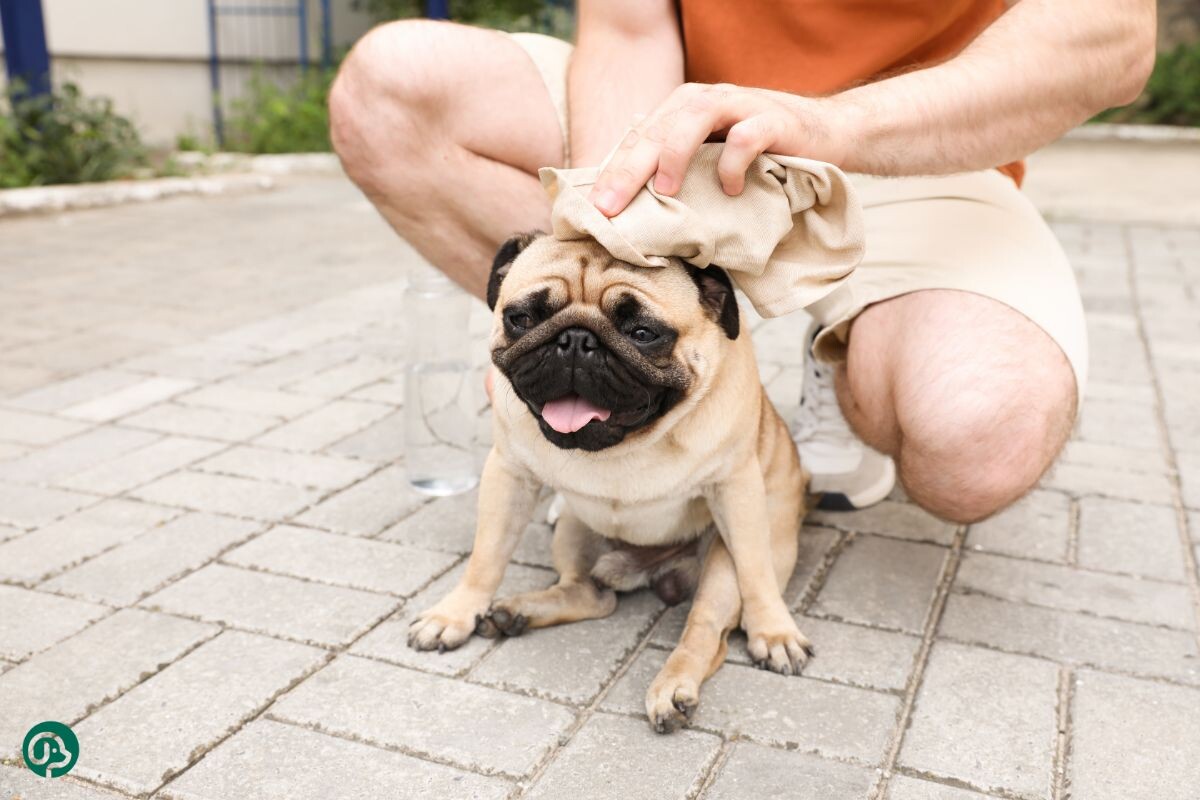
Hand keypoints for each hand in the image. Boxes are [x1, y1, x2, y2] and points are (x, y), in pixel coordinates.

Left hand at [588, 83, 846, 216]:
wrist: (828, 134)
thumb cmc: (763, 154)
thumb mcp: (713, 161)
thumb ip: (680, 174)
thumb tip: (638, 217)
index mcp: (683, 110)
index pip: (639, 139)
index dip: (613, 172)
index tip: (594, 210)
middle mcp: (706, 101)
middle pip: (656, 130)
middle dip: (628, 169)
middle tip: (609, 206)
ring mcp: (740, 105)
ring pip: (693, 119)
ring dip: (674, 155)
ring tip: (665, 191)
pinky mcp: (773, 119)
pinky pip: (745, 136)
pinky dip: (732, 163)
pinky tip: (729, 189)